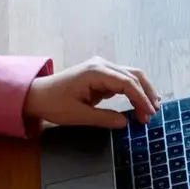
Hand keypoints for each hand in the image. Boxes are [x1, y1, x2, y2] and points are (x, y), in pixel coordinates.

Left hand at [25, 56, 160, 127]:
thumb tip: (125, 123)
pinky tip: (140, 102)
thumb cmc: (53, 104)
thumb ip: (103, 118)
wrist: (37, 94)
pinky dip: (134, 90)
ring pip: (131, 75)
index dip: (141, 98)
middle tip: (153, 114)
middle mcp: (102, 65)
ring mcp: (102, 67)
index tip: (149, 114)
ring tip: (151, 108)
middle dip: (146, 94)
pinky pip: (123, 79)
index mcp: (96, 72)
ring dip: (143, 91)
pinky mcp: (101, 73)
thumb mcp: (78, 115)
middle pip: (134, 75)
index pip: (127, 83)